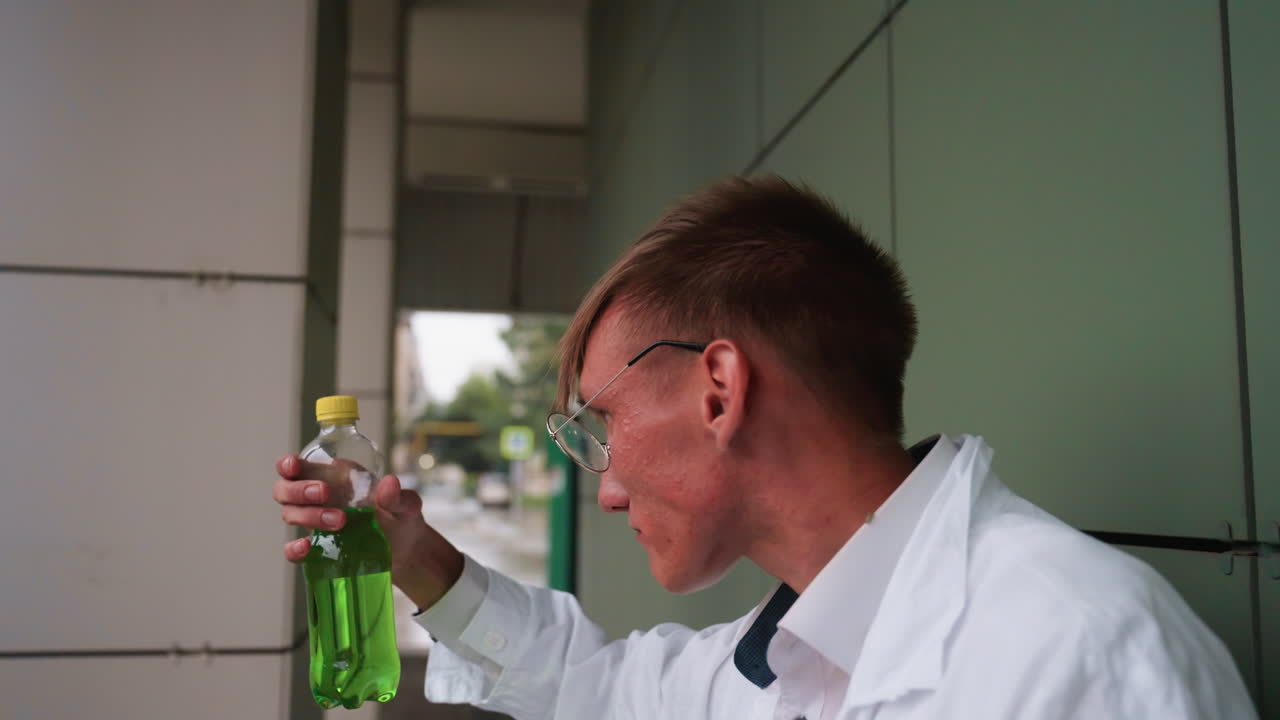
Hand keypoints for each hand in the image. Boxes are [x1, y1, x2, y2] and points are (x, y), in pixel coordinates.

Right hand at [274, 454, 463, 609]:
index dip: (288, 465)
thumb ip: (397, 495)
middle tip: (325, 494)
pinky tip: (307, 547)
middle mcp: (318, 498)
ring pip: (290, 514)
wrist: (407, 552)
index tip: (293, 466)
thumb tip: (390, 483)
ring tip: (340, 521)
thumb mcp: (405, 504)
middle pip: (285, 490)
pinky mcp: (318, 549)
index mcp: (333, 477)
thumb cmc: (401, 518)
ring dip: (309, 515)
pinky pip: (292, 550)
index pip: (298, 467)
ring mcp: (315, 524)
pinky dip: (294, 549)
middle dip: (299, 490)